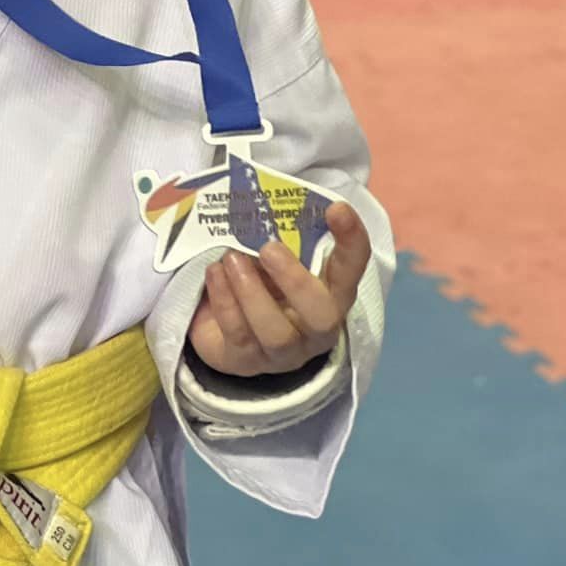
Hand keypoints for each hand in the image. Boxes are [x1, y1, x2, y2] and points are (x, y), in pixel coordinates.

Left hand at [186, 202, 369, 378]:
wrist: (224, 329)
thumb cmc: (261, 282)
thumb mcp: (275, 260)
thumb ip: (279, 238)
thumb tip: (261, 203)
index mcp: (331, 294)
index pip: (351, 269)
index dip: (351, 241)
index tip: (337, 209)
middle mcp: (315, 329)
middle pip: (321, 315)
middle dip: (295, 281)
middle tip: (269, 248)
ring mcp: (283, 352)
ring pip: (275, 333)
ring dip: (251, 292)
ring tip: (230, 258)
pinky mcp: (246, 362)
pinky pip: (238, 334)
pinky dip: (224, 300)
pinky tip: (214, 272)